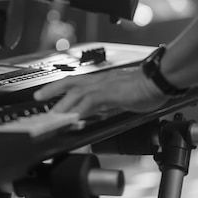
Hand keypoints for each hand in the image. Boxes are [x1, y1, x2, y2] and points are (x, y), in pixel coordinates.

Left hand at [33, 66, 168, 117]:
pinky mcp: (110, 93)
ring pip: (75, 92)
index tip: (49, 95)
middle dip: (52, 90)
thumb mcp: (121, 96)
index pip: (76, 82)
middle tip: (38, 98)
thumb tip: (101, 110)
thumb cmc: (146, 86)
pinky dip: (79, 110)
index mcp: (101, 80)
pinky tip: (73, 118)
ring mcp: (103, 85)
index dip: (61, 88)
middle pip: (69, 82)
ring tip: (51, 114)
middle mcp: (99, 80)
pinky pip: (90, 102)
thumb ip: (109, 103)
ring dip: (62, 103)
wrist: (159, 79)